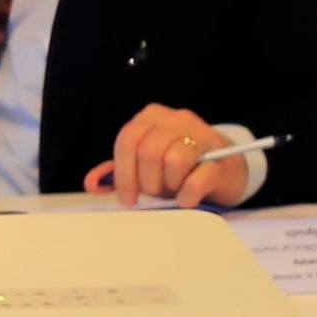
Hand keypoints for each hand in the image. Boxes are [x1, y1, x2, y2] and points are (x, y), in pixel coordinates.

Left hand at [89, 106, 269, 210]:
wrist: (224, 168)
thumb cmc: (179, 166)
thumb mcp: (145, 166)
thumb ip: (118, 171)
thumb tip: (92, 183)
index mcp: (151, 117)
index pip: (128, 140)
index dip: (124, 173)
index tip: (128, 198)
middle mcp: (176, 119)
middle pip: (149, 152)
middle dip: (148, 181)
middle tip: (156, 192)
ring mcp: (201, 134)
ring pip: (173, 161)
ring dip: (170, 185)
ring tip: (173, 190)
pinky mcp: (221, 155)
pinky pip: (198, 178)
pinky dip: (188, 195)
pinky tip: (187, 199)